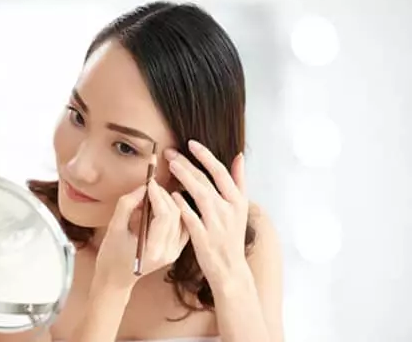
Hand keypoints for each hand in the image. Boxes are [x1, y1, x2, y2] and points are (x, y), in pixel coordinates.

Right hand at [94, 179, 188, 288]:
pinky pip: (183, 227)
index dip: (158, 196)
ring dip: (171, 203)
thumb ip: (127, 205)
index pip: (164, 216)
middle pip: (175, 216)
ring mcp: (173, 253)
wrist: (115, 279)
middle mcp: (168, 253)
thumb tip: (143, 187)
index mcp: (152, 250)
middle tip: (151, 186)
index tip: (149, 183)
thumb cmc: (110, 255)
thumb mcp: (114, 227)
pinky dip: (177, 214)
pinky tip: (166, 206)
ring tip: (156, 195)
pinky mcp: (175, 251)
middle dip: (164, 196)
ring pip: (181, 219)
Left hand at [166, 140, 248, 286]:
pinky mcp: (203, 238)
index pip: (221, 171)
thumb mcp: (241, 208)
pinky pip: (189, 216)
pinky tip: (170, 194)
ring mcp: (215, 224)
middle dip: (187, 163)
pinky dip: (180, 203)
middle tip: (170, 152)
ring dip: (184, 177)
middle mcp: (228, 210)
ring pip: (198, 194)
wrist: (230, 269)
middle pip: (206, 180)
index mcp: (237, 201)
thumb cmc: (232, 236)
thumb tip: (239, 156)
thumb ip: (239, 181)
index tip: (191, 143)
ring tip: (171, 166)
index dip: (205, 156)